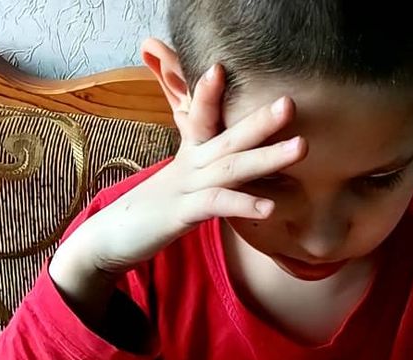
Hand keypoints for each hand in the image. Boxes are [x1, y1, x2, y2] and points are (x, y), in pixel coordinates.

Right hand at [61, 63, 306, 274]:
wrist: (111, 239)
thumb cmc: (152, 213)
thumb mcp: (181, 186)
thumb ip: (207, 175)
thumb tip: (236, 170)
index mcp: (190, 157)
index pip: (200, 117)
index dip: (209, 94)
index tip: (222, 67)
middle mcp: (189, 166)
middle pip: (228, 138)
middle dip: (261, 120)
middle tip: (290, 103)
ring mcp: (185, 188)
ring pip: (231, 167)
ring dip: (268, 156)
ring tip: (300, 147)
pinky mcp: (181, 214)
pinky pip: (216, 205)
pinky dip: (243, 203)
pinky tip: (269, 208)